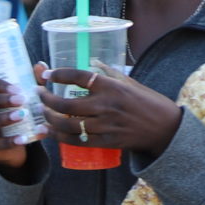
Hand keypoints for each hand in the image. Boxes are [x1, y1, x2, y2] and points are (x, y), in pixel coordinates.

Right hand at [0, 73, 30, 166]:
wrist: (17, 142)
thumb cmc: (17, 111)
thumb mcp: (26, 97)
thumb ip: (33, 82)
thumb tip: (41, 66)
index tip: (17, 88)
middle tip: (21, 100)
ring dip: (1, 119)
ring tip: (22, 116)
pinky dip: (8, 142)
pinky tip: (23, 138)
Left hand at [38, 64, 183, 156]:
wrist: (166, 129)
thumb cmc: (149, 103)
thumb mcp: (131, 82)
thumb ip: (110, 74)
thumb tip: (93, 62)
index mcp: (112, 87)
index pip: (80, 77)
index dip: (60, 75)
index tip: (48, 74)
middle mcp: (107, 106)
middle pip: (66, 105)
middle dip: (47, 100)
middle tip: (39, 95)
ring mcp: (106, 126)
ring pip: (68, 124)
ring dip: (50, 119)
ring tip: (42, 112)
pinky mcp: (107, 142)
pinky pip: (78, 141)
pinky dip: (61, 136)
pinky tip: (53, 131)